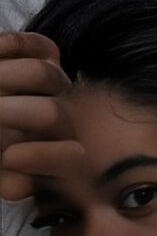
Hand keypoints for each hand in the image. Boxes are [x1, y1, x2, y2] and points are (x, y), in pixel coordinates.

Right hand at [0, 31, 83, 201]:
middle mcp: (64, 119)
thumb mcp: (1, 168)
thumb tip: (16, 189)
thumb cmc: (0, 147)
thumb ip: (9, 178)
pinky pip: (40, 46)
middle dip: (14, 113)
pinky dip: (13, 46)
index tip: (9, 158)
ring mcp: (58, 86)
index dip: (45, 157)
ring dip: (7, 76)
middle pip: (52, 114)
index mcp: (58, 151)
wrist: (2, 115)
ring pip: (44, 75)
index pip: (69, 157)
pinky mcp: (46, 55)